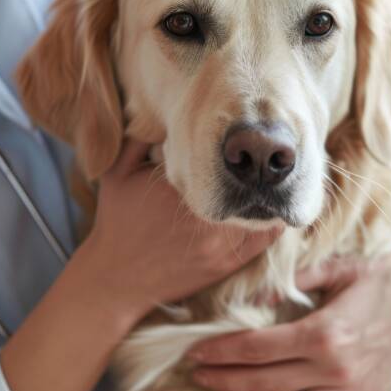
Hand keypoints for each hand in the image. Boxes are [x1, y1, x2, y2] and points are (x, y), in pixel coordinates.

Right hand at [73, 138, 280, 324]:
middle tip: (270, 154)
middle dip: (259, 169)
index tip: (243, 139)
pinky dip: (271, 223)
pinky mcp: (225, 264)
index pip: (223, 160)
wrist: (115, 279)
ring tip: (275, 180)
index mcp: (181, 190)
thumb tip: (159, 112)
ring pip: (262, 213)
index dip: (236, 149)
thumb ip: (138, 139)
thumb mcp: (117, 174)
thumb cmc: (117, 222)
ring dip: (269, 196)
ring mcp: (218, 244)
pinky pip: (262, 241)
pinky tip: (272, 208)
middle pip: (249, 185)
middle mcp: (205, 217)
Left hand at [187, 228, 390, 390]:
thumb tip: (251, 296)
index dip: (223, 352)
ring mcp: (355, 389)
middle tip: (199, 375)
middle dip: (226, 381)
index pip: (258, 349)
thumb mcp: (335, 269)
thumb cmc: (381, 273)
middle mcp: (337, 368)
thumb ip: (291, 282)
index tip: (197, 352)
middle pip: (267, 384)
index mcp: (325, 333)